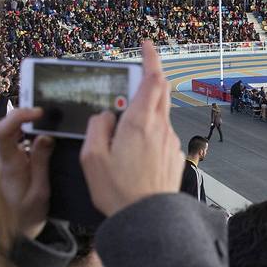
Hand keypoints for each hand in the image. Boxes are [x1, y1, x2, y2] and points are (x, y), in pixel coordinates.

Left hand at [0, 107, 54, 239]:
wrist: (19, 226)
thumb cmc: (29, 211)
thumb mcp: (41, 190)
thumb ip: (41, 162)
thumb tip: (46, 136)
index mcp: (8, 164)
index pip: (1, 132)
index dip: (17, 117)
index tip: (38, 113)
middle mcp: (1, 157)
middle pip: (6, 126)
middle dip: (26, 115)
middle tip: (49, 114)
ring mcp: (4, 156)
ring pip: (11, 130)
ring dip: (28, 122)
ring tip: (48, 121)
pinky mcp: (10, 158)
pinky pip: (16, 137)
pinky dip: (29, 130)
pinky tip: (44, 132)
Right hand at [81, 41, 182, 216]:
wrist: (149, 220)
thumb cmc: (118, 191)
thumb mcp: (92, 158)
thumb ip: (97, 127)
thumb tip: (106, 115)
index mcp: (140, 123)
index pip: (152, 79)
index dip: (151, 58)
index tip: (146, 45)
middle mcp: (160, 128)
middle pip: (161, 92)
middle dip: (149, 80)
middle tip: (133, 80)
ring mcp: (171, 143)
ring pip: (160, 115)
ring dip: (146, 112)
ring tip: (124, 132)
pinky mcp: (174, 157)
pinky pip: (162, 136)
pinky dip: (150, 134)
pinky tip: (135, 154)